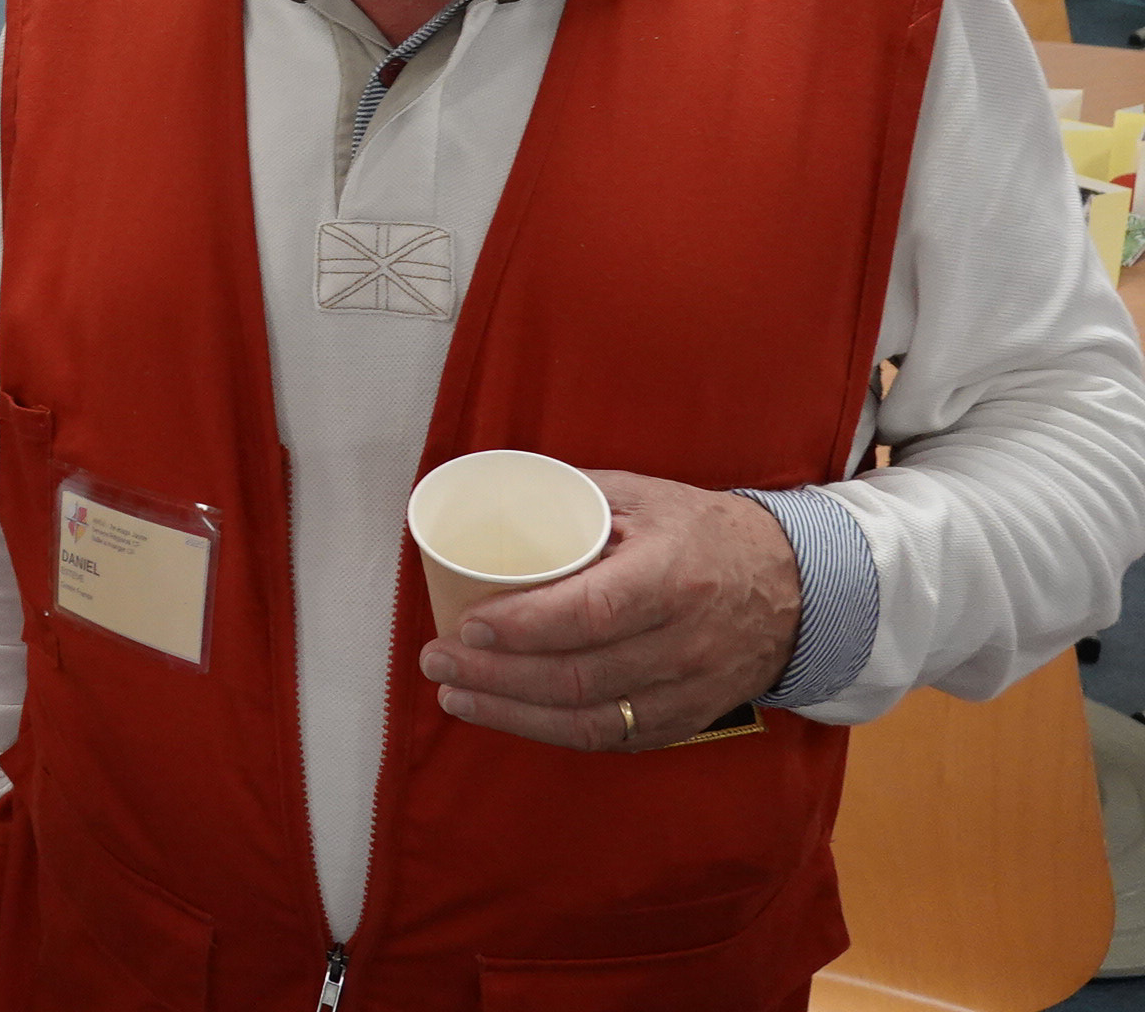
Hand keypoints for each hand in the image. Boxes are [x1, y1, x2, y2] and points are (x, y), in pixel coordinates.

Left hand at [417, 471, 799, 751]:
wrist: (796, 588)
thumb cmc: (704, 532)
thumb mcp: (644, 496)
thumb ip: (572, 498)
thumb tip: (490, 495)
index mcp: (673, 577)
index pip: (592, 613)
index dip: (526, 626)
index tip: (469, 623)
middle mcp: (684, 643)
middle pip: (578, 676)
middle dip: (495, 675)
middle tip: (437, 660)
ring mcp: (688, 691)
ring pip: (589, 720)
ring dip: (510, 714)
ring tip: (454, 696)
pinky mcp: (685, 721)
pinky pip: (610, 739)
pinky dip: (551, 732)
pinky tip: (505, 717)